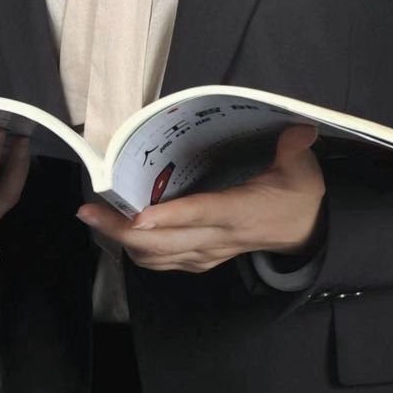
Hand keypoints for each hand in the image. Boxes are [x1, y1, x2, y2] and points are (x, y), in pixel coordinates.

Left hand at [74, 124, 324, 273]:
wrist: (304, 233)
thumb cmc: (298, 195)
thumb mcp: (301, 169)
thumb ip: (295, 149)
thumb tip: (300, 130)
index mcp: (242, 212)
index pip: (201, 214)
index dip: (169, 217)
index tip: (138, 216)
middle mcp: (219, 238)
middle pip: (163, 242)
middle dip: (121, 229)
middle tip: (88, 210)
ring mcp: (207, 253)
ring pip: (156, 256)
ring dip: (121, 241)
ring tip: (93, 218)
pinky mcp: (201, 260)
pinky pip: (162, 262)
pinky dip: (135, 249)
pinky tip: (117, 232)